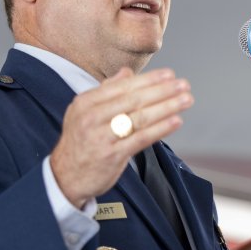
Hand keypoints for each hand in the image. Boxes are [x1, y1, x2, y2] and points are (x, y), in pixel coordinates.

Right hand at [50, 67, 192, 208]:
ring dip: (167, 107)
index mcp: (86, 102)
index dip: (149, 79)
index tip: (169, 74)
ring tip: (185, 100)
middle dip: (163, 90)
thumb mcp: (84, 111)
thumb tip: (127, 72)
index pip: (123, 86)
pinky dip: (161, 128)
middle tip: (183, 85)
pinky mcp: (112, 155)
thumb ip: (106, 91)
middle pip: (135, 100)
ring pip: (140, 118)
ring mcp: (102, 137)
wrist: (65, 176)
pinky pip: (141, 138)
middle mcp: (92, 117)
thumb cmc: (81, 140)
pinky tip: (176, 121)